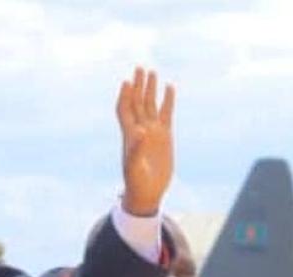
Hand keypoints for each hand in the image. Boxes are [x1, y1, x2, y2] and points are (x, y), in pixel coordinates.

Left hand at [116, 67, 174, 215]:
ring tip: (151, 72)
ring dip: (150, 89)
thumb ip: (136, 149)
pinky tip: (169, 88)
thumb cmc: (136, 183)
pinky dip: (167, 101)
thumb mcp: (134, 167)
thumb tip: (140, 131)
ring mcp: (152, 132)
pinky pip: (166, 114)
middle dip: (137, 86)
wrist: (147, 192)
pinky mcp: (165, 136)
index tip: (127, 82)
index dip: (125, 96)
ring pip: (150, 105)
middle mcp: (140, 130)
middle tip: (139, 68)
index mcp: (129, 136)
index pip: (125, 110)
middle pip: (137, 103)